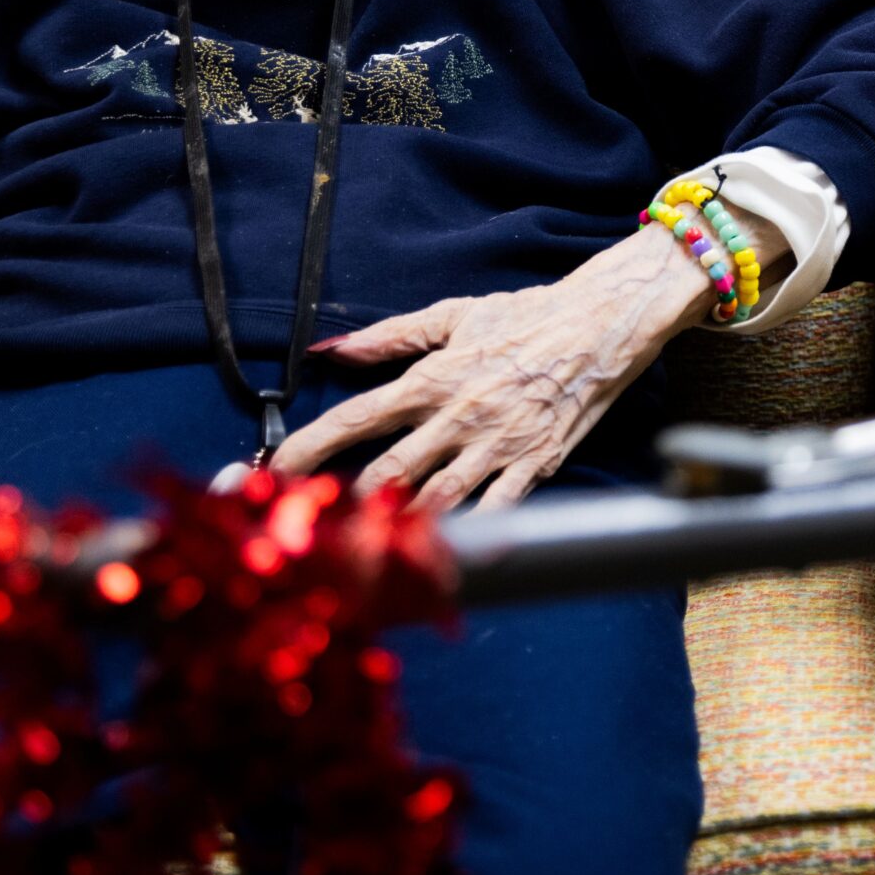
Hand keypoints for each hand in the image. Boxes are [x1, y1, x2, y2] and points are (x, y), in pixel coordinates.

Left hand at [270, 210, 774, 512]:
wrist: (602, 326)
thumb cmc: (528, 317)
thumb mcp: (455, 315)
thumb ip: (390, 337)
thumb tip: (332, 349)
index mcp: (432, 379)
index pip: (354, 418)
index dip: (308, 449)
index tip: (272, 472)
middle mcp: (457, 417)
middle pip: (385, 473)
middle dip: (341, 507)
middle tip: (306, 535)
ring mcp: (496, 447)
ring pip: (434, 501)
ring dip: (394, 531)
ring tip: (357, 557)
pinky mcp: (533, 467)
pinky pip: (492, 511)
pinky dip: (463, 537)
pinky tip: (435, 559)